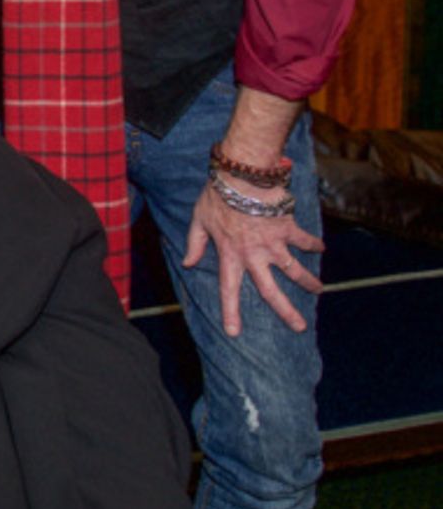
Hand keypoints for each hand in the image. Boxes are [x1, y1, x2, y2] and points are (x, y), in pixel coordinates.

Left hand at [183, 182, 322, 336]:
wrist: (242, 176)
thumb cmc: (217, 196)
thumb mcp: (198, 219)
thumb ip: (194, 243)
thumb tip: (187, 263)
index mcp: (230, 255)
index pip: (229, 290)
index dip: (231, 312)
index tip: (234, 332)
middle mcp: (254, 255)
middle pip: (271, 290)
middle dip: (286, 311)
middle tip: (299, 327)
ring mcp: (274, 243)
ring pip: (294, 270)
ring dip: (308, 281)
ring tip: (319, 291)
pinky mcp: (288, 228)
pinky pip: (304, 240)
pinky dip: (313, 244)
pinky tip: (321, 249)